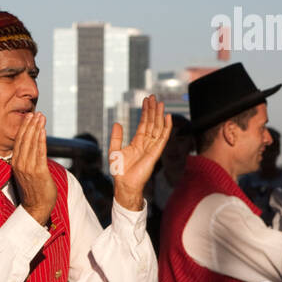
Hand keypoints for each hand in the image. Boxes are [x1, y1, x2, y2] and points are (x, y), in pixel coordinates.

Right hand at [12, 111, 56, 225]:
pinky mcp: (39, 172)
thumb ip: (27, 159)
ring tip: (41, 117)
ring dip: (36, 129)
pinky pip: (40, 152)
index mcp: (15, 164)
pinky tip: (43, 131)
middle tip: (35, 113)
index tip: (28, 117)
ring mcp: (29, 168)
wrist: (37, 207)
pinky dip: (41, 140)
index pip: (19, 142)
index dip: (24, 129)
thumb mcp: (26, 173)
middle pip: (24, 140)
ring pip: (32, 144)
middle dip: (30, 125)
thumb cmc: (34, 190)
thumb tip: (32, 146)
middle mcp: (20, 164)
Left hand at [108, 95, 170, 210]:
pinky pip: (162, 138)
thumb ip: (116, 137)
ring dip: (159, 115)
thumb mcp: (114, 150)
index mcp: (137, 142)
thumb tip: (117, 123)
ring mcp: (152, 147)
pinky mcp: (155, 153)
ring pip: (157, 128)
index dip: (145, 112)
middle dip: (153, 110)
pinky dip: (166, 127)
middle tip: (154, 97)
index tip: (146, 101)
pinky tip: (167, 117)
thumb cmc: (119, 171)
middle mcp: (146, 144)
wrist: (124, 184)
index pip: (144, 124)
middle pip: (152, 123)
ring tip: (160, 103)